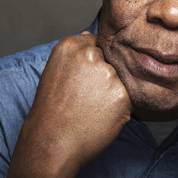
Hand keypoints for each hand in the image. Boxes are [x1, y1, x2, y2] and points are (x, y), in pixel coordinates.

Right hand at [4, 32, 130, 177]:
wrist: (52, 142)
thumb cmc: (52, 111)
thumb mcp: (55, 71)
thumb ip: (76, 53)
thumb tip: (90, 36)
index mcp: (71, 47)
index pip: (96, 45)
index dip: (92, 66)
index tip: (84, 80)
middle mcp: (91, 56)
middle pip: (110, 64)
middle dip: (103, 81)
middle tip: (84, 100)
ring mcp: (109, 75)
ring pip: (119, 83)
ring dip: (111, 96)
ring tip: (90, 111)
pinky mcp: (122, 96)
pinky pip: (126, 102)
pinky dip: (117, 112)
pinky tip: (99, 119)